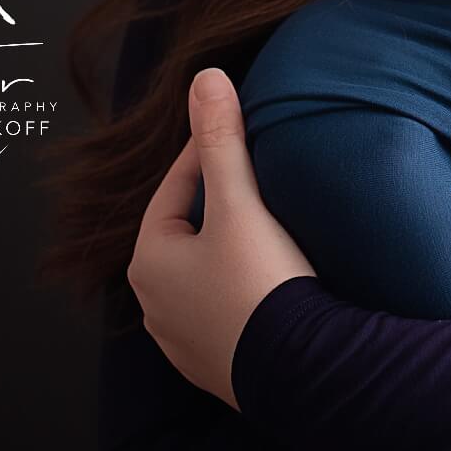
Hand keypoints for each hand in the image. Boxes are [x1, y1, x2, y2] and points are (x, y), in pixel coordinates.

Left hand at [127, 67, 316, 411]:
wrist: (301, 373)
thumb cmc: (263, 284)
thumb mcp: (241, 204)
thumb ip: (222, 140)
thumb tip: (204, 77)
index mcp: (150, 260)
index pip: (176, 188)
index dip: (208, 154)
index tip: (238, 133)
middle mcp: (155, 305)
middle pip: (187, 233)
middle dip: (218, 205)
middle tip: (257, 178)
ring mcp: (183, 342)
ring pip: (203, 276)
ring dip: (228, 252)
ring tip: (268, 229)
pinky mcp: (217, 367)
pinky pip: (224, 313)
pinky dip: (241, 292)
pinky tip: (271, 283)